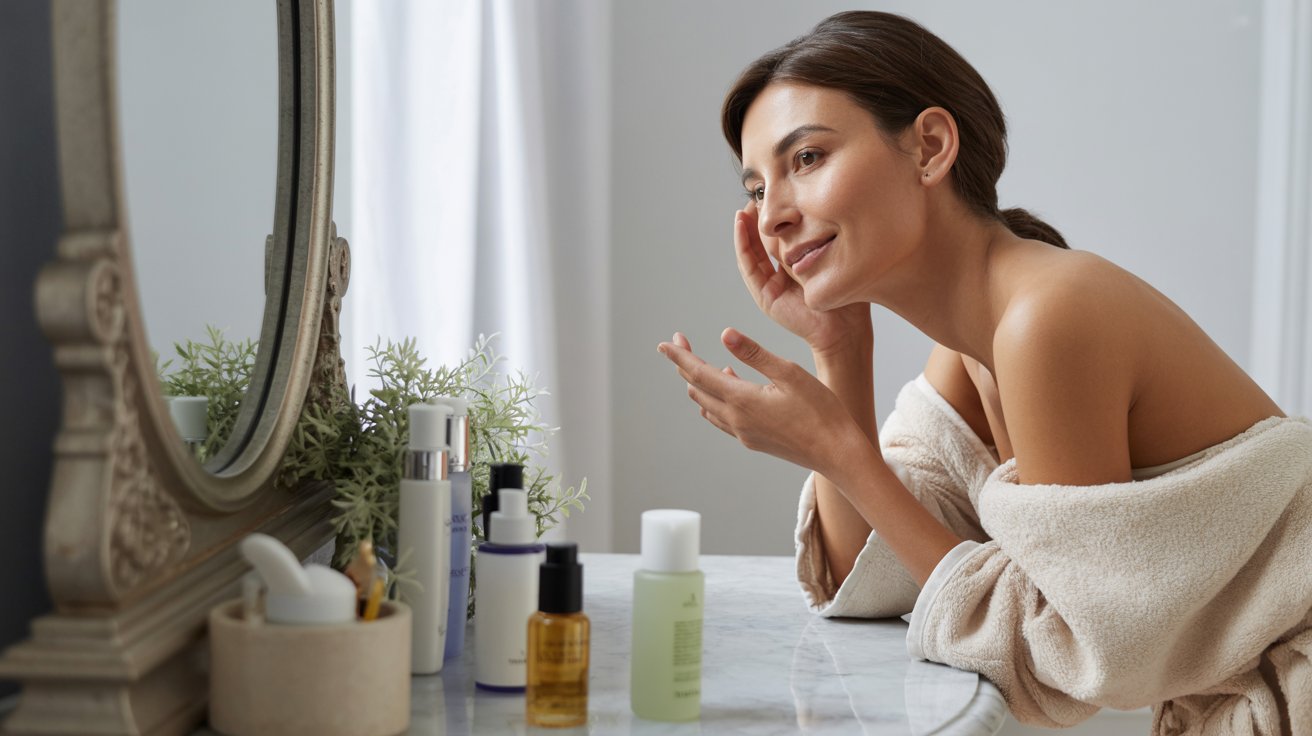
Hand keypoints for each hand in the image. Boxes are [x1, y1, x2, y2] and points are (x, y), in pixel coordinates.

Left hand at [658, 329, 863, 475]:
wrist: (836, 453)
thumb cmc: (820, 410)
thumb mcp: (789, 373)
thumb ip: (754, 354)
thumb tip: (724, 334)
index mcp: (741, 400)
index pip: (698, 374)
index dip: (680, 356)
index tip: (663, 344)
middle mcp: (736, 419)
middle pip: (698, 389)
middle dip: (686, 365)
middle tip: (681, 343)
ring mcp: (743, 433)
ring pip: (707, 406)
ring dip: (699, 384)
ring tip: (698, 364)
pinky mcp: (753, 441)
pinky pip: (722, 418)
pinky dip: (715, 400)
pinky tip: (728, 386)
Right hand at [735, 205, 870, 356]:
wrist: (844, 328)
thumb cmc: (846, 296)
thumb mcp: (828, 258)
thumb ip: (815, 240)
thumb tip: (809, 210)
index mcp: (796, 269)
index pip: (779, 240)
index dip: (773, 220)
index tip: (773, 197)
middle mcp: (780, 278)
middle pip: (762, 244)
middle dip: (756, 221)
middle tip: (755, 197)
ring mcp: (770, 287)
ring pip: (751, 253)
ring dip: (744, 230)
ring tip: (743, 208)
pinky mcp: (765, 296)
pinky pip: (749, 266)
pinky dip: (742, 244)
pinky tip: (741, 225)